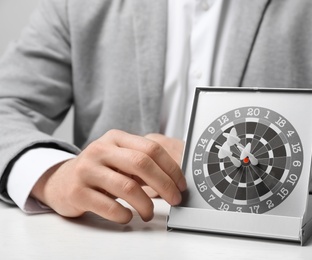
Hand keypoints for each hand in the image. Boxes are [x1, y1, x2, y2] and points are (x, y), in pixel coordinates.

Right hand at [31, 130, 186, 223]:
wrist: (60, 180)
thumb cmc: (99, 170)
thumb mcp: (119, 158)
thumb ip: (143, 162)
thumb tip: (175, 179)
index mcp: (115, 138)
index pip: (151, 148)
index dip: (171, 168)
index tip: (181, 184)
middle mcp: (100, 150)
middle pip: (142, 164)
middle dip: (165, 185)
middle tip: (175, 199)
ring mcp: (87, 170)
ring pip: (127, 187)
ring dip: (146, 205)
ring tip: (148, 213)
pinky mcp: (77, 192)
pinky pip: (109, 206)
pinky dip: (124, 215)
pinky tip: (127, 216)